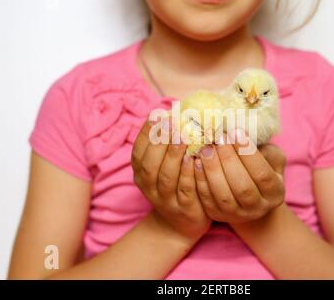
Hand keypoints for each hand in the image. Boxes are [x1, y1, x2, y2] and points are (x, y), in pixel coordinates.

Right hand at [131, 119, 211, 239]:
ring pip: (165, 177)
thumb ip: (165, 144)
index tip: (158, 115)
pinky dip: (188, 174)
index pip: (138, 151)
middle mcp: (149, 187)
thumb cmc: (175, 185)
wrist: (182, 223)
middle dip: (160, 142)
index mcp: (141, 173)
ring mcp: (165, 200)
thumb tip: (174, 110)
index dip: (146, 133)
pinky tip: (194, 159)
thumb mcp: (163, 166)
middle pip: (149, 164)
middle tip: (173, 122)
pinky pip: (185, 190)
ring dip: (173, 155)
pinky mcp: (183, 208)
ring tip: (184, 137)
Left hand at [194, 132, 285, 223]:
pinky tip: (196, 162)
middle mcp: (258, 208)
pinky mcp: (218, 215)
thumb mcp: (271, 159)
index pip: (262, 174)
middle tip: (218, 138)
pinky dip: (201, 180)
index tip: (236, 131)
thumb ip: (264, 149)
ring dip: (212, 170)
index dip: (249, 153)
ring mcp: (237, 214)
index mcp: (275, 193)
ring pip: (223, 195)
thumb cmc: (260, 169)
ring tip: (206, 148)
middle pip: (242, 187)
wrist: (249, 198)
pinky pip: (207, 199)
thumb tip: (243, 133)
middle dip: (228, 160)